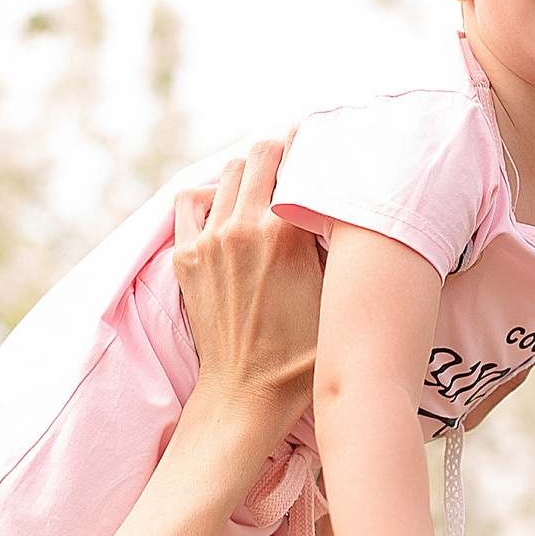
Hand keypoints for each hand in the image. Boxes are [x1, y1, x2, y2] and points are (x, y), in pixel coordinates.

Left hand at [174, 139, 321, 426]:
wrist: (247, 393)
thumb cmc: (301, 354)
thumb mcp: (337, 296)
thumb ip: (338, 245)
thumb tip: (347, 204)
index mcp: (285, 234)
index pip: (300, 163)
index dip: (316, 149)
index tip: (328, 143)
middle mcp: (243, 228)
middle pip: (261, 154)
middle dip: (283, 151)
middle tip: (300, 160)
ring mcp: (209, 240)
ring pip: (229, 173)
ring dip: (251, 172)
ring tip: (269, 186)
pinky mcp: (187, 256)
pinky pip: (192, 200)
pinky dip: (211, 194)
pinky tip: (228, 207)